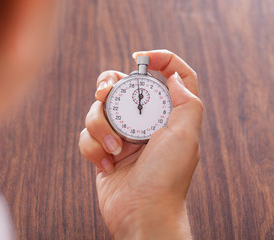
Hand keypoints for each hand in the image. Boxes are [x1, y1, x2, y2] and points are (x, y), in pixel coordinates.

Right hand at [79, 50, 202, 238]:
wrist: (141, 214)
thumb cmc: (166, 178)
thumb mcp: (186, 136)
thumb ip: (187, 101)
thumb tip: (173, 76)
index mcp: (166, 114)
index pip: (169, 75)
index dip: (160, 59)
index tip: (141, 57)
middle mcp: (143, 122)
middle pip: (120, 85)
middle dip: (107, 86)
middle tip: (104, 94)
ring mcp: (120, 136)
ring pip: (97, 111)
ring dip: (100, 128)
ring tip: (114, 150)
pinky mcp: (102, 150)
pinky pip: (87, 135)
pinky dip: (92, 148)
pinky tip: (106, 165)